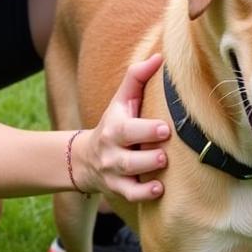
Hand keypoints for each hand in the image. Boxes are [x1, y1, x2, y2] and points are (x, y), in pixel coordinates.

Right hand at [74, 54, 169, 201]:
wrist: (87, 159)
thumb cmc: (114, 123)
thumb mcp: (120, 101)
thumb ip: (137, 77)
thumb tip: (160, 56)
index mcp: (115, 127)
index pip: (127, 129)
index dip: (146, 130)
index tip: (165, 128)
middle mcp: (112, 151)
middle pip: (128, 157)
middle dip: (147, 155)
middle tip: (165, 153)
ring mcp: (114, 172)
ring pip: (129, 176)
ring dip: (148, 172)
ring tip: (163, 165)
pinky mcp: (118, 189)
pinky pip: (130, 195)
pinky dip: (144, 194)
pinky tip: (158, 190)